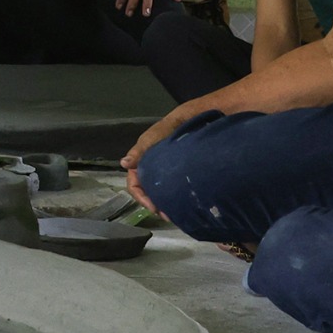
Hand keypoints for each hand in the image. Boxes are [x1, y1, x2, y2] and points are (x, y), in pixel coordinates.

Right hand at [120, 99, 207, 213]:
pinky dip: (177, 198)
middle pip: (147, 190)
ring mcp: (169, 170)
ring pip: (161, 191)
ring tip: (176, 214)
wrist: (207, 117)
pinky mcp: (183, 172)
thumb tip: (124, 164)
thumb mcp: (160, 132)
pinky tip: (185, 205)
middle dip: (154, 204)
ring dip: (165, 204)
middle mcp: (155, 166)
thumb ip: (143, 147)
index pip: (134, 181)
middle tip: (167, 215)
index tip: (154, 207)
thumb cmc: (181, 123)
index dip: (140, 196)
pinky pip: (175, 189)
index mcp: (145, 157)